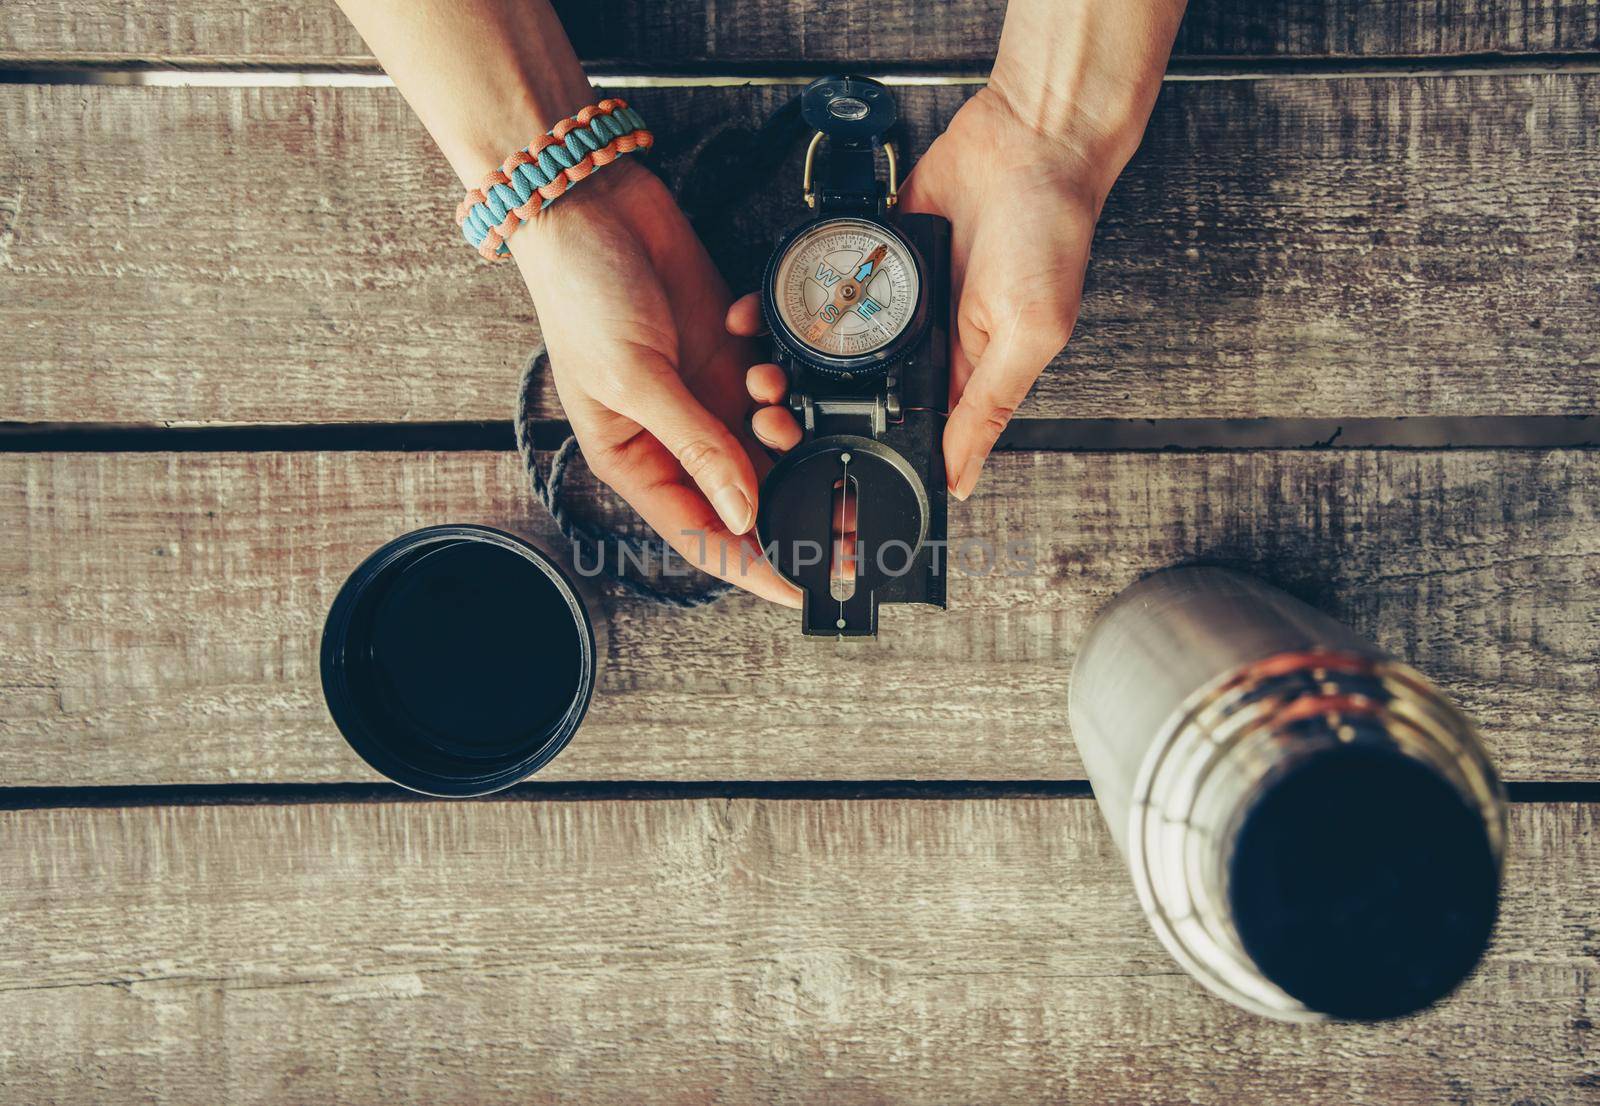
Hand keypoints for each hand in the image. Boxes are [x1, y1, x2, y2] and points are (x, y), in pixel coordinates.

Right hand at [514, 159, 799, 605]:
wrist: (589, 203)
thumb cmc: (582, 293)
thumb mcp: (636, 378)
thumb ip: (697, 445)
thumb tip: (745, 507)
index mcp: (635, 460)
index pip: (702, 534)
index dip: (753, 568)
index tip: (804, 588)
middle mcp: (674, 434)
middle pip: (748, 492)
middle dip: (790, 490)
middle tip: (836, 492)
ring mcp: (705, 391)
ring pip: (771, 434)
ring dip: (783, 414)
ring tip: (769, 386)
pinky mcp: (728, 349)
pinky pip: (773, 374)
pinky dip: (774, 359)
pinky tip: (749, 330)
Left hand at [728, 88, 1104, 500]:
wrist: (1032, 138)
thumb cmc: (1050, 232)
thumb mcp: (1028, 334)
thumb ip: (988, 405)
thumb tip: (963, 478)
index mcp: (965, 367)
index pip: (907, 422)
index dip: (864, 437)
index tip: (815, 449)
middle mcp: (928, 335)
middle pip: (859, 382)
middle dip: (811, 397)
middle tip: (770, 405)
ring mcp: (898, 292)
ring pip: (833, 334)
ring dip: (793, 348)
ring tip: (756, 361)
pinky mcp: (877, 250)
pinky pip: (828, 278)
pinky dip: (794, 291)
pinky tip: (762, 307)